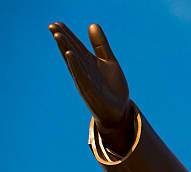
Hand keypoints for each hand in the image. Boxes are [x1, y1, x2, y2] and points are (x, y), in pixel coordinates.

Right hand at [49, 22, 132, 152]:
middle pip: (72, 52)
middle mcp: (84, 72)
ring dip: (65, 49)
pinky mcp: (91, 91)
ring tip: (58, 35)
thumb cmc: (112, 87)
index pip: (75, 47)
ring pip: (74, 63)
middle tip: (53, 25)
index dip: (68, 35)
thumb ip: (101, 45)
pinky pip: (81, 77)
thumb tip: (92, 24)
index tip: (57, 23)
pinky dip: (76, 66)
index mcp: (88, 64)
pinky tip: (70, 55)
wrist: (119, 110)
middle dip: (63, 40)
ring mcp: (86, 81)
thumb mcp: (109, 62)